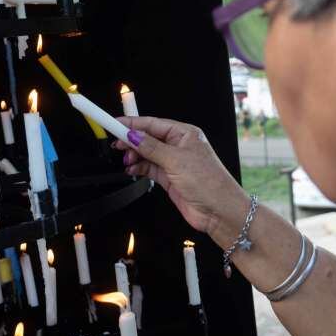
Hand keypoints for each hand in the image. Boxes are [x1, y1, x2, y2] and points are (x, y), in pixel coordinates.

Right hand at [114, 116, 246, 233]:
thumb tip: (133, 136)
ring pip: (147, 153)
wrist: (219, 211)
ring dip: (135, 156)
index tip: (116, 123)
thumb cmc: (209, 183)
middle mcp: (179, 146)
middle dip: (132, 140)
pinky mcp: (170, 178)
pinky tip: (132, 169)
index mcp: (185, 134)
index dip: (133, 124)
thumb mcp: (176, 160)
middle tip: (116, 144)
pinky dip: (139, 168)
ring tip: (126, 159)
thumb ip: (151, 148)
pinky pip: (149, 168)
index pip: (153, 124)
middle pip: (148, 138)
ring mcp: (174, 162)